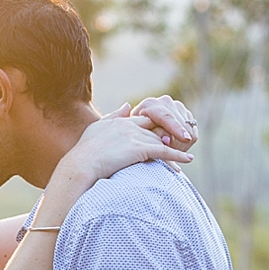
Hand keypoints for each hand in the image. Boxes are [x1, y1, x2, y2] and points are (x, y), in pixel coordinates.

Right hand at [59, 110, 194, 185]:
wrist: (80, 164)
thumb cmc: (83, 151)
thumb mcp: (97, 127)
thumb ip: (114, 115)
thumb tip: (128, 105)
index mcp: (121, 121)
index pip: (144, 122)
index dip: (155, 128)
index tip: (164, 135)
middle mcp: (130, 126)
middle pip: (156, 130)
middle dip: (169, 137)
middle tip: (181, 145)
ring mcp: (135, 137)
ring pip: (161, 141)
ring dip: (176, 149)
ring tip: (186, 158)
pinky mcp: (139, 149)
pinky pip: (164, 152)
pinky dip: (177, 156)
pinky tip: (187, 161)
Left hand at [130, 95, 197, 152]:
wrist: (139, 131)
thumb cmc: (133, 136)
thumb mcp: (135, 136)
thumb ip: (148, 136)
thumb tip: (166, 140)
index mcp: (150, 105)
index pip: (167, 116)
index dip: (176, 128)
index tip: (185, 139)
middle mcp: (165, 102)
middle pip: (180, 123)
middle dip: (179, 141)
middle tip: (174, 155)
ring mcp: (177, 107)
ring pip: (189, 128)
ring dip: (183, 143)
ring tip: (173, 152)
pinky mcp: (186, 115)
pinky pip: (193, 131)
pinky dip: (188, 142)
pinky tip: (177, 147)